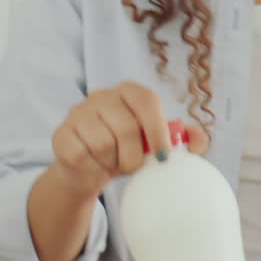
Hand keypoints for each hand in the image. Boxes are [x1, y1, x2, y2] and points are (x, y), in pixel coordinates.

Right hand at [47, 81, 208, 200]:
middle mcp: (101, 95)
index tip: (163, 156)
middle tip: (135, 166)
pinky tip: (95, 164)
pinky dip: (93, 167)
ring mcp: (78, 112)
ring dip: (114, 163)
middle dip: (135, 156)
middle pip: (126, 128)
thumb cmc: (130, 150)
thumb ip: (184, 138)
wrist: (92, 168)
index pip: (147, 101)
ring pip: (103, 144)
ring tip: (114, 162)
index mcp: (129, 91)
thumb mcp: (158, 142)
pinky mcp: (61, 133)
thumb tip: (199, 141)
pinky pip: (81, 154)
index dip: (158, 130)